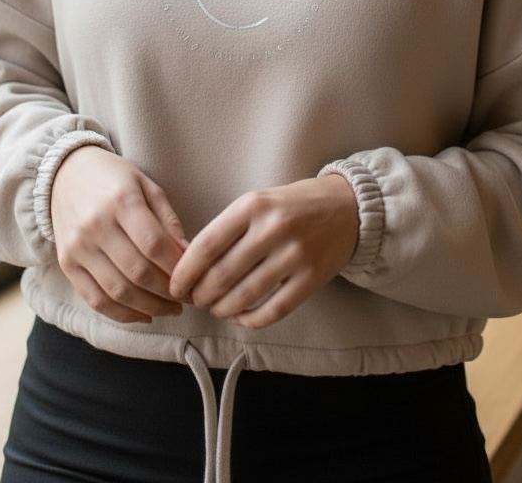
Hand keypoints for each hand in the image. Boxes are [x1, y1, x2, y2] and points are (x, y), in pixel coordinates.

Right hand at [50, 146, 187, 323]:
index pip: (154, 245)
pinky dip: (122, 314)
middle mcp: (96, 225)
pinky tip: (144, 315)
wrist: (64, 175)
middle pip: (138, 272)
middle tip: (187, 298)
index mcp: (121, 200)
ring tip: (170, 309)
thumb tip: (189, 256)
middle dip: (168, 293)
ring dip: (149, 307)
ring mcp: (78, 247)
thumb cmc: (114, 179)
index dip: (177, 268)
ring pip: (118, 291)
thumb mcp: (146, 186)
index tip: (194, 278)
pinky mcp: (66, 263)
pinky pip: (95, 300)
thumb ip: (168, 220)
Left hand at [169, 174, 357, 328]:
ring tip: (216, 308)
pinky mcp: (312, 279)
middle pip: (221, 275)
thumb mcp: (257, 202)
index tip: (175, 286)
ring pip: (244, 296)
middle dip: (200, 295)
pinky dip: (250, 320)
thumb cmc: (291, 206)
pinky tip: (241, 317)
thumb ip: (228, 229)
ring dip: (222, 309)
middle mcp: (272, 229)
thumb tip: (191, 267)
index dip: (184, 272)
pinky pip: (273, 310)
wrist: (346, 207)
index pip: (206, 245)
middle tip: (195, 300)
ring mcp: (294, 255)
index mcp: (253, 205)